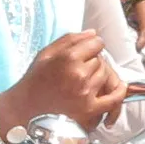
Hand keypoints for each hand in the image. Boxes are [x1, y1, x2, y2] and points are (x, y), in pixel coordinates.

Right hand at [6, 31, 126, 131]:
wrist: (25, 110)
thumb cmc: (35, 81)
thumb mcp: (46, 54)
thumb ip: (69, 40)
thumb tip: (93, 33)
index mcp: (68, 57)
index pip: (96, 43)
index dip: (92, 46)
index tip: (88, 51)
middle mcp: (79, 73)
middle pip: (100, 59)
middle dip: (93, 61)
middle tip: (81, 69)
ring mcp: (86, 92)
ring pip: (105, 74)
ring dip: (99, 75)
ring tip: (85, 81)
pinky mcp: (90, 109)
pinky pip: (113, 98)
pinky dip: (119, 92)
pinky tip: (119, 86)